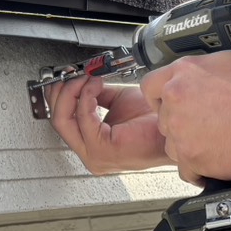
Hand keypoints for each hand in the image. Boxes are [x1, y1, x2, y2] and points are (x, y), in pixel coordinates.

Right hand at [46, 75, 172, 174]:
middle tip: (72, 75)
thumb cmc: (153, 122)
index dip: (58, 95)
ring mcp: (94, 155)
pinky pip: (83, 119)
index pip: (60, 120)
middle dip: (62, 92)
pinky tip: (96, 87)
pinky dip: (86, 97)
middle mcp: (89, 154)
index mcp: (90, 145)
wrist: (173, 129)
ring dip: (73, 92)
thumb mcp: (116, 101)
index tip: (65, 77)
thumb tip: (80, 80)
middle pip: (57, 120)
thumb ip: (94, 95)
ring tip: (87, 80)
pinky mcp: (103, 150)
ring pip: (63, 120)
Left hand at [140, 52, 230, 186]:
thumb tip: (205, 77)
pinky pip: (187, 169)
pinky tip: (216, 163)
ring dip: (189, 146)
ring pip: (172, 145)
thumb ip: (205, 71)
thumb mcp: (229, 61)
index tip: (171, 104)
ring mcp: (180, 130)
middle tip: (205, 125)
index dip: (161, 97)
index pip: (150, 86)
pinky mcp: (191, 157)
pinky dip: (200, 170)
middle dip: (180, 123)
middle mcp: (175, 99)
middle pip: (163, 118)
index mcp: (182, 73)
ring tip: (215, 144)